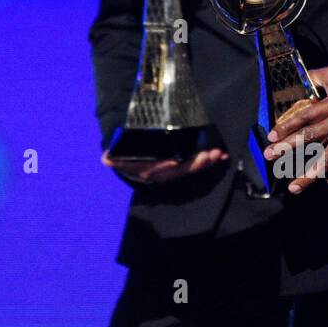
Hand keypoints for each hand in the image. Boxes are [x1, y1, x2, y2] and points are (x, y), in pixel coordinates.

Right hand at [101, 148, 228, 184]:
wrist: (127, 159)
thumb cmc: (123, 152)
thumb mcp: (114, 155)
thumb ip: (111, 156)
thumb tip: (107, 158)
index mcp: (145, 170)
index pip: (156, 170)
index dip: (165, 167)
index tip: (173, 161)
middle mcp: (159, 174)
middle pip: (178, 171)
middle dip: (194, 164)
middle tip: (207, 154)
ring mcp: (171, 171)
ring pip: (189, 169)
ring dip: (204, 162)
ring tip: (217, 153)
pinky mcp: (182, 166)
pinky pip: (196, 165)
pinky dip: (208, 161)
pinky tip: (220, 156)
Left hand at [262, 66, 327, 193]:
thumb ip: (315, 76)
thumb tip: (295, 77)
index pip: (305, 116)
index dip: (286, 127)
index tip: (271, 137)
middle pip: (311, 138)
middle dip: (287, 149)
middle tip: (270, 157)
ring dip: (310, 176)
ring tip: (294, 188)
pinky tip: (327, 182)